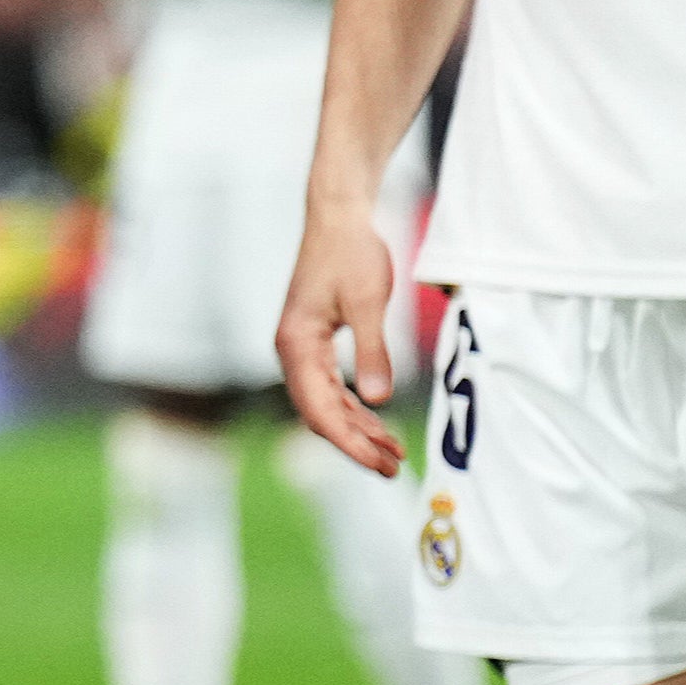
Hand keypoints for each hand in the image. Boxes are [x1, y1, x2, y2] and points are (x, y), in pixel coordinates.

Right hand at [276, 195, 405, 475]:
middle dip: (355, 443)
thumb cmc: (351, 254)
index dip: (349, 442)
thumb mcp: (367, 303)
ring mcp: (302, 347)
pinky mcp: (315, 341)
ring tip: (392, 451)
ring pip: (325, 403)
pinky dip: (354, 407)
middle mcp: (292, 350)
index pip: (319, 409)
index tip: (379, 464)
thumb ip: (373, 352)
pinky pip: (330, 386)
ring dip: (357, 429)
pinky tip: (377, 421)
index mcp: (297, 344)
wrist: (338, 217)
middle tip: (393, 467)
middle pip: (319, 412)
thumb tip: (379, 401)